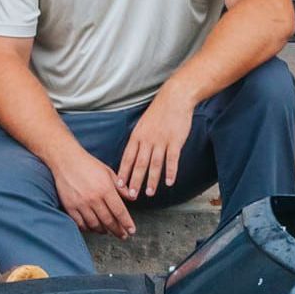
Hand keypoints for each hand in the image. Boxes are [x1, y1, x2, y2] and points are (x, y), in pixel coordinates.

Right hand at [52, 148, 137, 238]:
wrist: (66, 160)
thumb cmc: (88, 165)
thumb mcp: (108, 172)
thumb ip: (120, 187)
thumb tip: (132, 198)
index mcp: (105, 189)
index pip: (119, 211)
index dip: (126, 223)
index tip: (132, 231)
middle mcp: (93, 198)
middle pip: (108, 221)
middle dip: (117, 231)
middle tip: (123, 235)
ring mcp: (81, 204)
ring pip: (95, 225)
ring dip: (103, 230)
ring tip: (107, 231)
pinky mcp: (70, 207)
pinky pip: (80, 224)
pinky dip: (88, 228)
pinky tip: (92, 227)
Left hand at [117, 83, 196, 198]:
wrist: (174, 98)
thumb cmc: (158, 112)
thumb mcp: (142, 125)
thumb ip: (138, 141)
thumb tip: (131, 157)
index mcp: (137, 136)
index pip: (127, 157)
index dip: (123, 172)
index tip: (119, 186)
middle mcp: (147, 139)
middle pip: (139, 163)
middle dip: (135, 181)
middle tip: (131, 195)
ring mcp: (162, 140)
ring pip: (155, 164)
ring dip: (152, 180)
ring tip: (149, 193)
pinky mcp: (175, 140)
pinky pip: (172, 159)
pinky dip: (171, 171)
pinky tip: (169, 182)